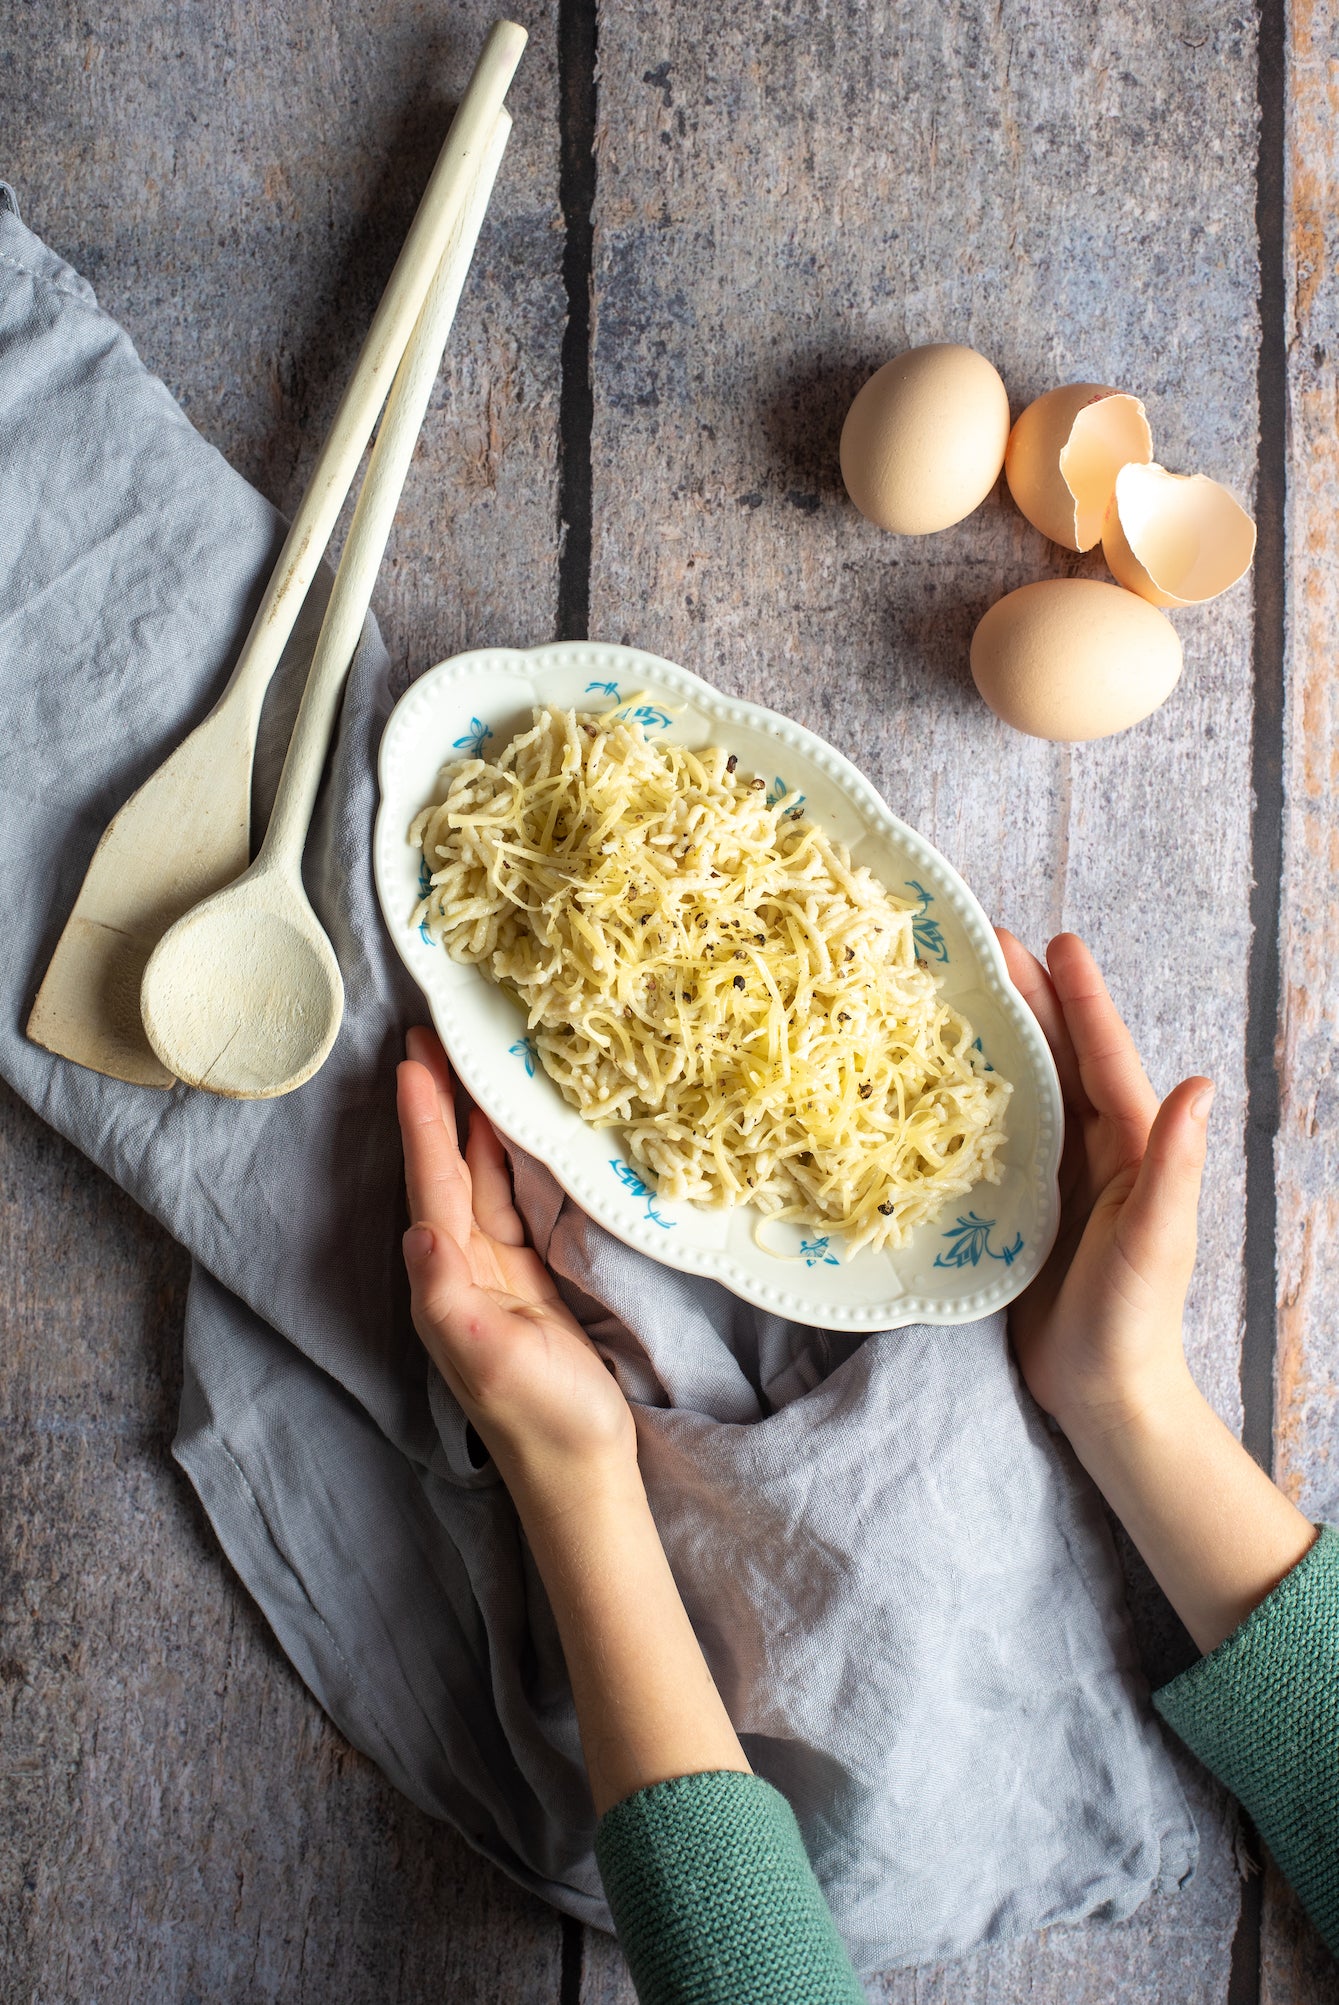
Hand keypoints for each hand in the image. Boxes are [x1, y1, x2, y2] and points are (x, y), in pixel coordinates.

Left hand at [396, 1027, 636, 1511]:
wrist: (580, 1470)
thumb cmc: (542, 1418)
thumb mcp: (490, 1359)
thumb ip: (449, 1295)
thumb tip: (418, 1230)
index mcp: (445, 1280)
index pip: (429, 1185)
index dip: (422, 1123)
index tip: (413, 1063)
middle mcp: (459, 1267)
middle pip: (443, 1168)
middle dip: (435, 1103)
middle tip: (430, 1036)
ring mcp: (493, 1272)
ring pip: (475, 1178)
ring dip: (466, 1122)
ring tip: (465, 1063)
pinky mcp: (526, 1278)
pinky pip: (508, 1201)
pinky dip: (503, 1158)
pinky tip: (505, 1128)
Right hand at [996, 930, 1212, 1442]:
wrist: (1101, 1394)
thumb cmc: (1133, 1321)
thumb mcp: (1156, 1240)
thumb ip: (1173, 1165)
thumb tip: (1200, 1084)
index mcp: (1133, 1144)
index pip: (1103, 1055)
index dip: (1079, 997)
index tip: (1054, 942)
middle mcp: (1094, 1147)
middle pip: (1057, 1056)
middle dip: (1025, 998)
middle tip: (982, 946)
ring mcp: (1055, 1172)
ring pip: (1021, 1086)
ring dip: (991, 1036)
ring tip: (952, 989)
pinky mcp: (1019, 1202)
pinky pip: (991, 1133)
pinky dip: (965, 1095)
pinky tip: (930, 1076)